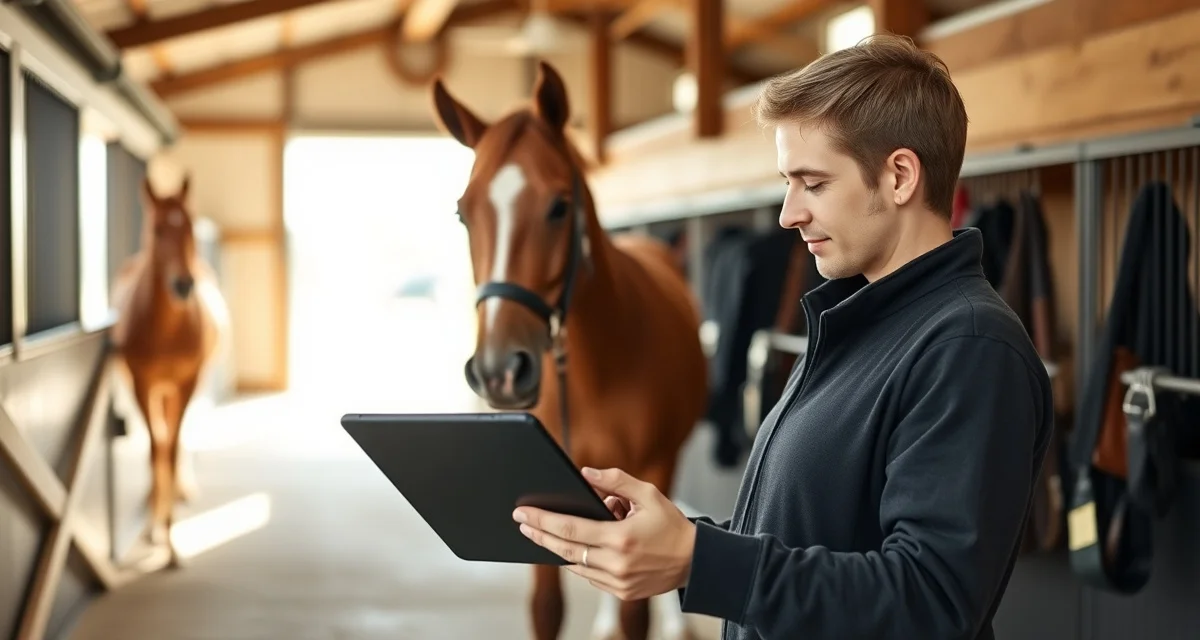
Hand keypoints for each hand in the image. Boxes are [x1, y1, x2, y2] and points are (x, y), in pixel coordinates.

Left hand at [513, 467, 695, 601]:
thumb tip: (586, 474)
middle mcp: (616, 563)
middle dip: (539, 535)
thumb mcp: (648, 494)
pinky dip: (580, 562)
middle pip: (565, 550)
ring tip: (546, 533)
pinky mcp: (621, 593)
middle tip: (522, 524)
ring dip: (559, 549)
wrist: (695, 561)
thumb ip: (616, 481)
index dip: (542, 521)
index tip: (522, 514)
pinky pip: (590, 577)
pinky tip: (574, 549)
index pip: (570, 528)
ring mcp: (617, 582)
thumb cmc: (671, 526)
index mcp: (620, 537)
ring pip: (575, 565)